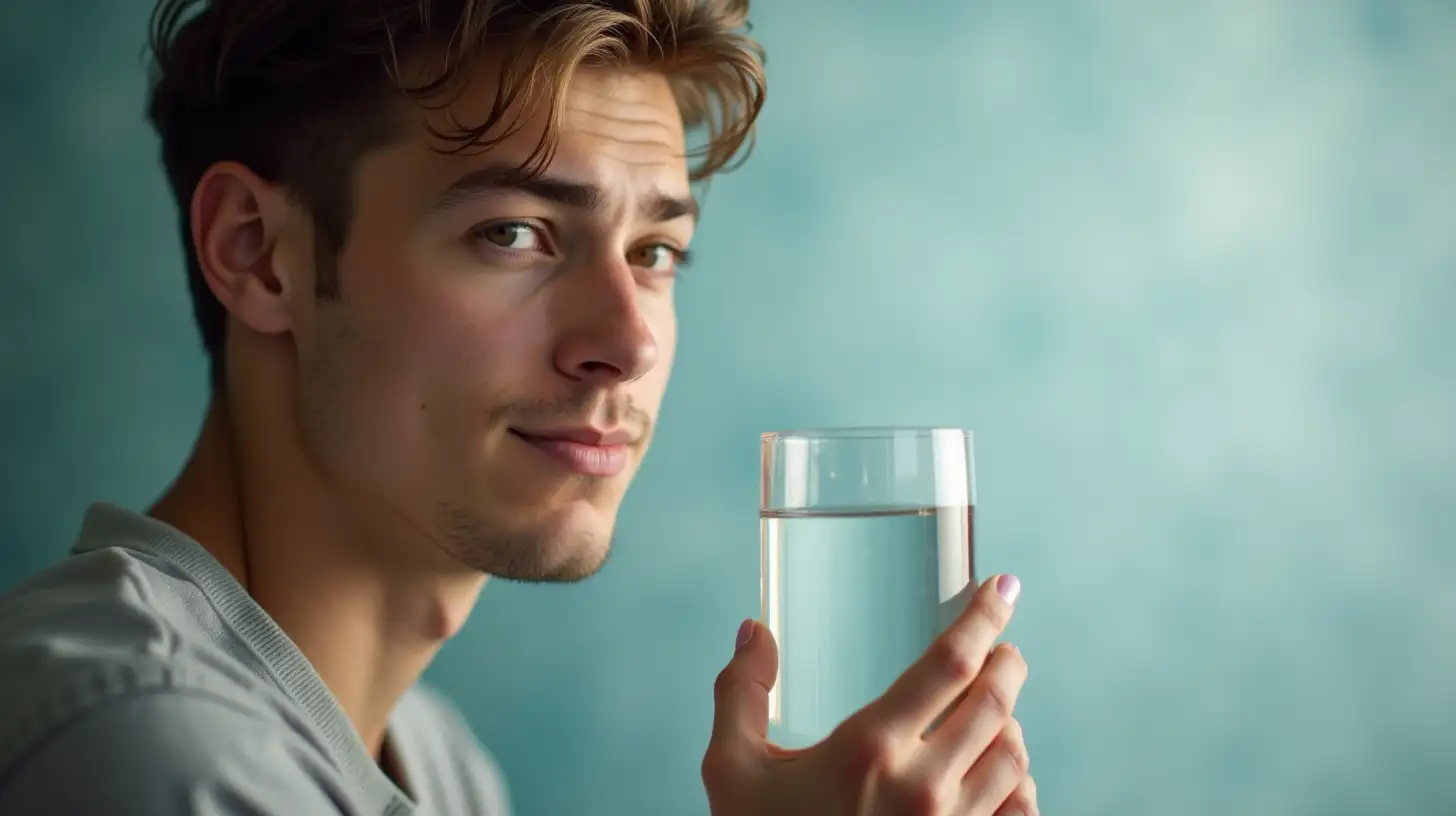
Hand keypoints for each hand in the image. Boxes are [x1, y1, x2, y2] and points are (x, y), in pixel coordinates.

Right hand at [702, 574, 1036, 815]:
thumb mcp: (732, 773)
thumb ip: (740, 695)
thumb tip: (753, 631)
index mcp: (870, 749)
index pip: (951, 663)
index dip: (985, 616)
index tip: (1004, 587)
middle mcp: (923, 788)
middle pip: (996, 702)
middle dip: (1006, 662)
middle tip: (1001, 648)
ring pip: (1015, 754)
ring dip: (1011, 721)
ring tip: (991, 709)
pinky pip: (1021, 810)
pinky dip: (1018, 782)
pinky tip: (999, 773)